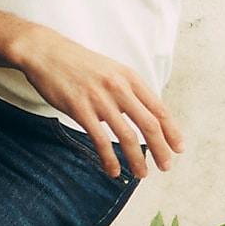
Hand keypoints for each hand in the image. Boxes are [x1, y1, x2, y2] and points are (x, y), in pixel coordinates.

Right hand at [12, 24, 183, 180]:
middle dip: (160, 149)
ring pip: (127, 136)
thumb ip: (128, 90)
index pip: (159, 108)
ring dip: (137, 159)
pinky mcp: (80, 109)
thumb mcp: (111, 70)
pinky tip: (113, 170)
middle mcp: (119, 88)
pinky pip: (100, 139)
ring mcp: (99, 99)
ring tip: (142, 173)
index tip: (178, 148)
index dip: (172, 131)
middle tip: (165, 166)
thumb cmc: (78, 63)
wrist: (46, 52)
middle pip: (149, 124)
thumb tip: (143, 114)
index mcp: (130, 77)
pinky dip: (109, 158)